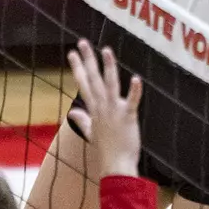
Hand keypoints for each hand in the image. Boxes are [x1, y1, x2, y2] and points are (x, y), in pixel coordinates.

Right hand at [66, 40, 142, 178]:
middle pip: (93, 79)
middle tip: (82, 42)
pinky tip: (136, 78)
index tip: (72, 53)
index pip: (83, 84)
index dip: (78, 68)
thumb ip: (82, 120)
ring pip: (110, 85)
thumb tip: (73, 112)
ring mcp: (114, 111)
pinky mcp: (128, 117)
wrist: (116, 166)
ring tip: (105, 50)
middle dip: (87, 60)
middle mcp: (102, 107)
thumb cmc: (105, 150)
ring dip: (108, 67)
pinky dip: (134, 91)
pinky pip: (131, 102)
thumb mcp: (91, 133)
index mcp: (94, 110)